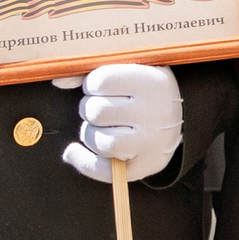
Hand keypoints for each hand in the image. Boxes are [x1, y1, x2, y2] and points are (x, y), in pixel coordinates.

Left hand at [57, 64, 182, 183]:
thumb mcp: (129, 69)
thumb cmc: (145, 90)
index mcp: (152, 82)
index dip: (90, 84)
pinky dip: (83, 162)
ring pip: (99, 141)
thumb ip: (91, 71)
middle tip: (100, 107)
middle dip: (89, 109)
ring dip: (89, 133)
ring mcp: (152, 141)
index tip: (99, 87)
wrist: (180, 118)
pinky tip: (73, 152)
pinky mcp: (146, 165)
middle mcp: (156, 112)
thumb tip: (58, 82)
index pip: (101, 80)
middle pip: (97, 111)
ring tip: (99, 127)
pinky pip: (105, 169)